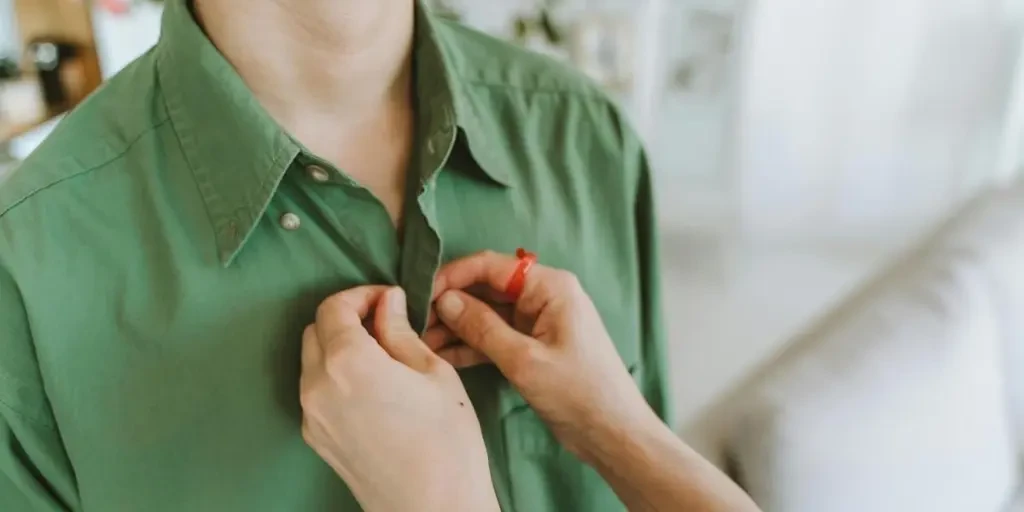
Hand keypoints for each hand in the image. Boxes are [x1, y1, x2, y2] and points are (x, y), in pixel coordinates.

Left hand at [300, 286, 498, 511]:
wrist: (434, 509)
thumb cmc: (446, 441)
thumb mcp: (434, 373)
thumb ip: (401, 332)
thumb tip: (388, 303)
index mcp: (347, 361)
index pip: (334, 307)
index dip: (362, 295)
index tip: (389, 299)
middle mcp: (318, 385)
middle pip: (316, 331)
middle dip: (346, 319)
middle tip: (386, 323)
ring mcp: (312, 415)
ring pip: (312, 361)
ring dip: (338, 347)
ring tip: (382, 356)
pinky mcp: (316, 439)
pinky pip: (316, 392)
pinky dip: (335, 376)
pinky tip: (371, 387)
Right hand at [427, 251, 658, 460]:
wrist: (614, 433)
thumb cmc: (578, 392)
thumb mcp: (524, 360)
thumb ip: (482, 327)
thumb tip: (444, 300)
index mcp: (549, 286)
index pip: (490, 266)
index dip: (452, 277)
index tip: (420, 296)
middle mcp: (543, 296)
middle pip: (486, 288)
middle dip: (450, 304)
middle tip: (414, 324)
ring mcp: (538, 321)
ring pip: (487, 313)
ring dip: (456, 326)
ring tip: (420, 342)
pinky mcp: (534, 346)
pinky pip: (495, 336)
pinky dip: (471, 344)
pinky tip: (441, 355)